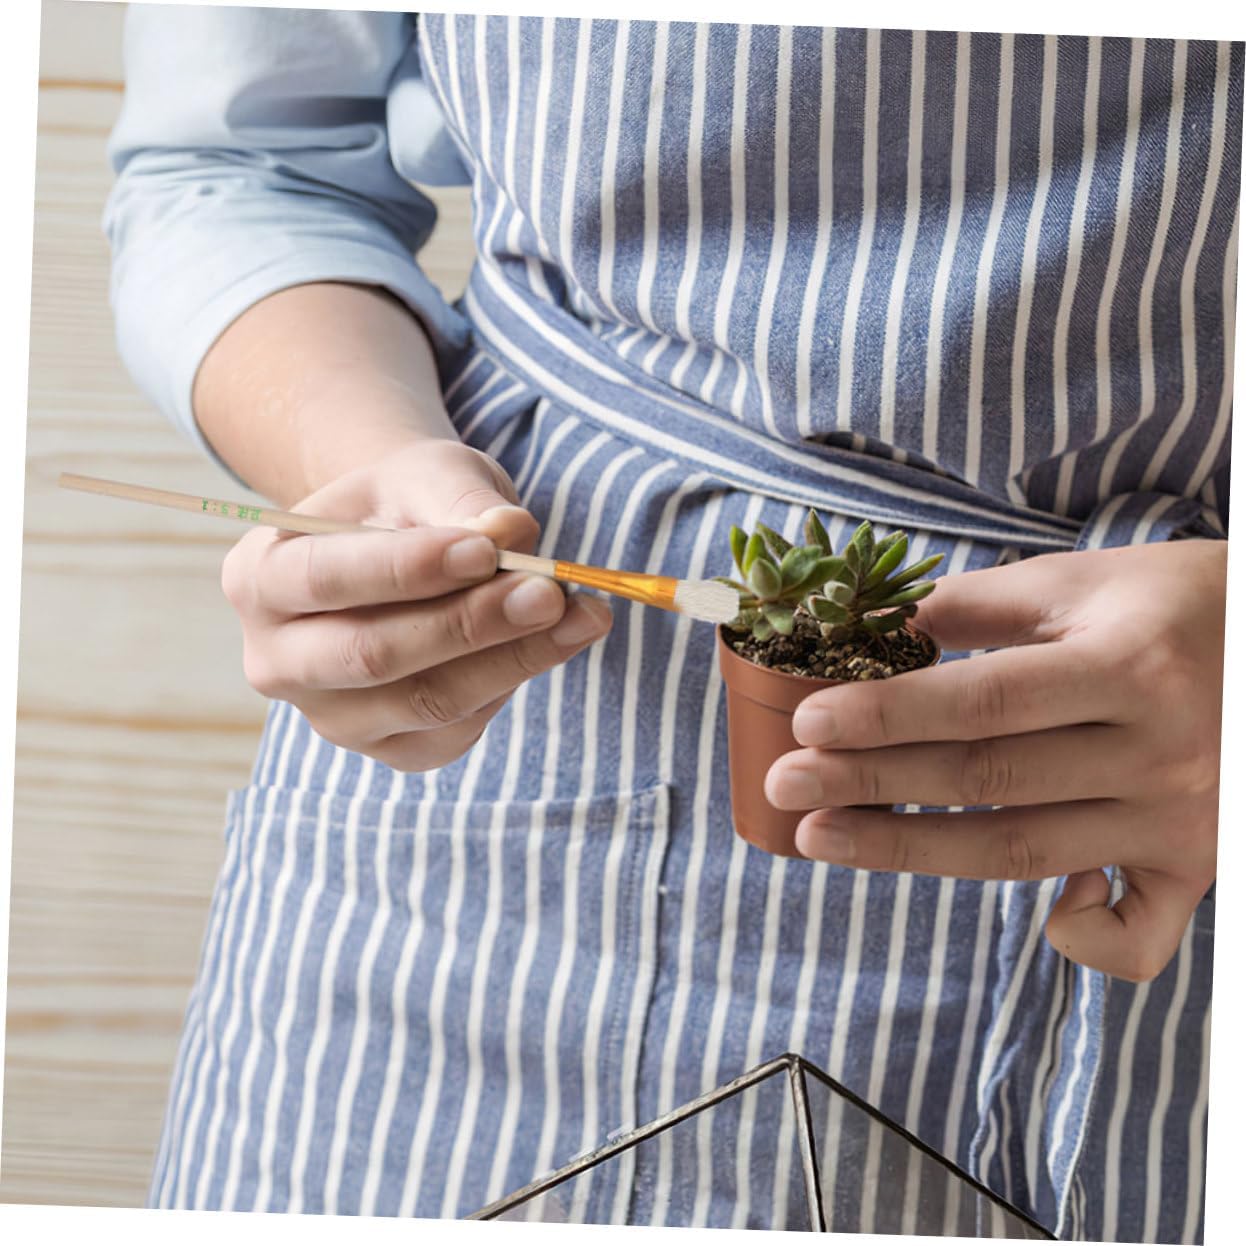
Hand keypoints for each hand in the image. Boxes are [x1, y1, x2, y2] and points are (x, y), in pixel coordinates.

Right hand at [221, 439, 611, 770]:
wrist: (405, 551)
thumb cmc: (406, 505)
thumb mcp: (427, 473)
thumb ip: (461, 498)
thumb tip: (510, 533)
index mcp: (257, 577)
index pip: (323, 579)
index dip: (406, 569)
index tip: (485, 549)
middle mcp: (277, 661)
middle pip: (370, 655)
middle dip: (468, 625)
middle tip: (548, 591)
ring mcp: (332, 717)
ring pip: (425, 702)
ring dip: (512, 658)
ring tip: (580, 613)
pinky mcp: (391, 751)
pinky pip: (457, 729)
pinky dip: (512, 682)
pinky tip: (550, 641)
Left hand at [766, 540, 1224, 981]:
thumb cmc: (1175, 603)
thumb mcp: (1081, 580)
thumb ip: (977, 607)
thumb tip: (875, 634)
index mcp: (1127, 666)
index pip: (983, 703)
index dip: (887, 716)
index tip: (808, 723)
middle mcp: (1159, 752)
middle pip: (988, 781)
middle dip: (871, 784)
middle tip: (785, 783)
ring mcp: (1182, 822)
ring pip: (1024, 853)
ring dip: (912, 851)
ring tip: (822, 837)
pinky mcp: (1200, 866)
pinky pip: (1140, 936)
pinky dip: (1084, 941)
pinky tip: (1037, 920)